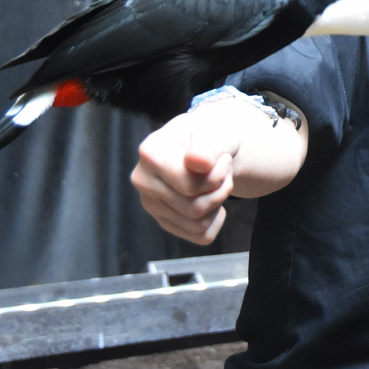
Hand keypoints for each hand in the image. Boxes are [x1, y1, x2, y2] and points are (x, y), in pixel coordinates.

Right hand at [131, 111, 237, 244]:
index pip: (190, 185)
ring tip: (217, 181)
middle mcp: (143, 180)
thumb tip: (197, 161)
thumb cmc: (210, 137)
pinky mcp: (164, 221)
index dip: (219, 174)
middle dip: (222, 189)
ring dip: (219, 202)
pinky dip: (216, 219)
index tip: (222, 157)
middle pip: (195, 207)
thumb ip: (207, 146)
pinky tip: (211, 197)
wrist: (207, 146)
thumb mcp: (215, 132)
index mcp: (150, 152)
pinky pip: (201, 236)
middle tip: (225, 170)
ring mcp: (151, 204)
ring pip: (198, 224)